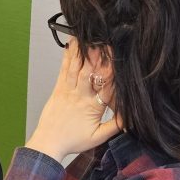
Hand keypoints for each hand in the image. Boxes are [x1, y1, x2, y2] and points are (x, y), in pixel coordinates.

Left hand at [26, 42, 121, 162]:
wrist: (48, 143)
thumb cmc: (72, 141)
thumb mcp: (98, 138)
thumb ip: (115, 126)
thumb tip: (131, 117)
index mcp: (93, 107)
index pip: (106, 86)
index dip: (112, 70)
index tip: (118, 57)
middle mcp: (80, 96)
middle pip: (91, 72)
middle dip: (98, 56)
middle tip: (104, 40)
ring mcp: (68, 91)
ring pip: (77, 68)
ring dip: (83, 52)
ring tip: (88, 37)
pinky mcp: (58, 88)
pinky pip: (64, 70)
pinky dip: (68, 57)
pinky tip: (71, 46)